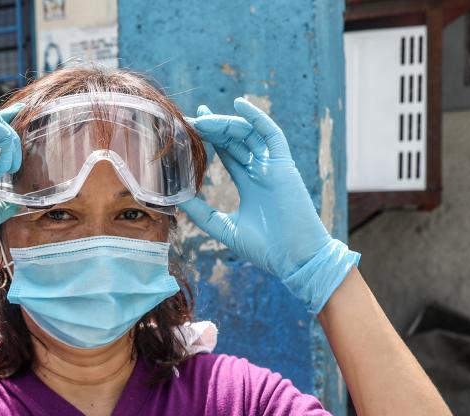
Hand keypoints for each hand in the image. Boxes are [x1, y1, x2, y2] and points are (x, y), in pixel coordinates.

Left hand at [178, 97, 358, 313]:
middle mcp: (262, 171)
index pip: (227, 153)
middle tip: (190, 118)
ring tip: (203, 118)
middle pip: (235, 140)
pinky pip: (271, 134)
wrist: (294, 257)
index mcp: (250, 183)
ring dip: (225, 123)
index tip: (190, 127)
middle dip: (213, 126)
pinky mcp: (284, 165)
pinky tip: (239, 104)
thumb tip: (176, 199)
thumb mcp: (223, 227)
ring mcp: (273, 166)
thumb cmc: (265, 247)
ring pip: (248, 134)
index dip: (210, 138)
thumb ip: (201, 212)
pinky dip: (257, 118)